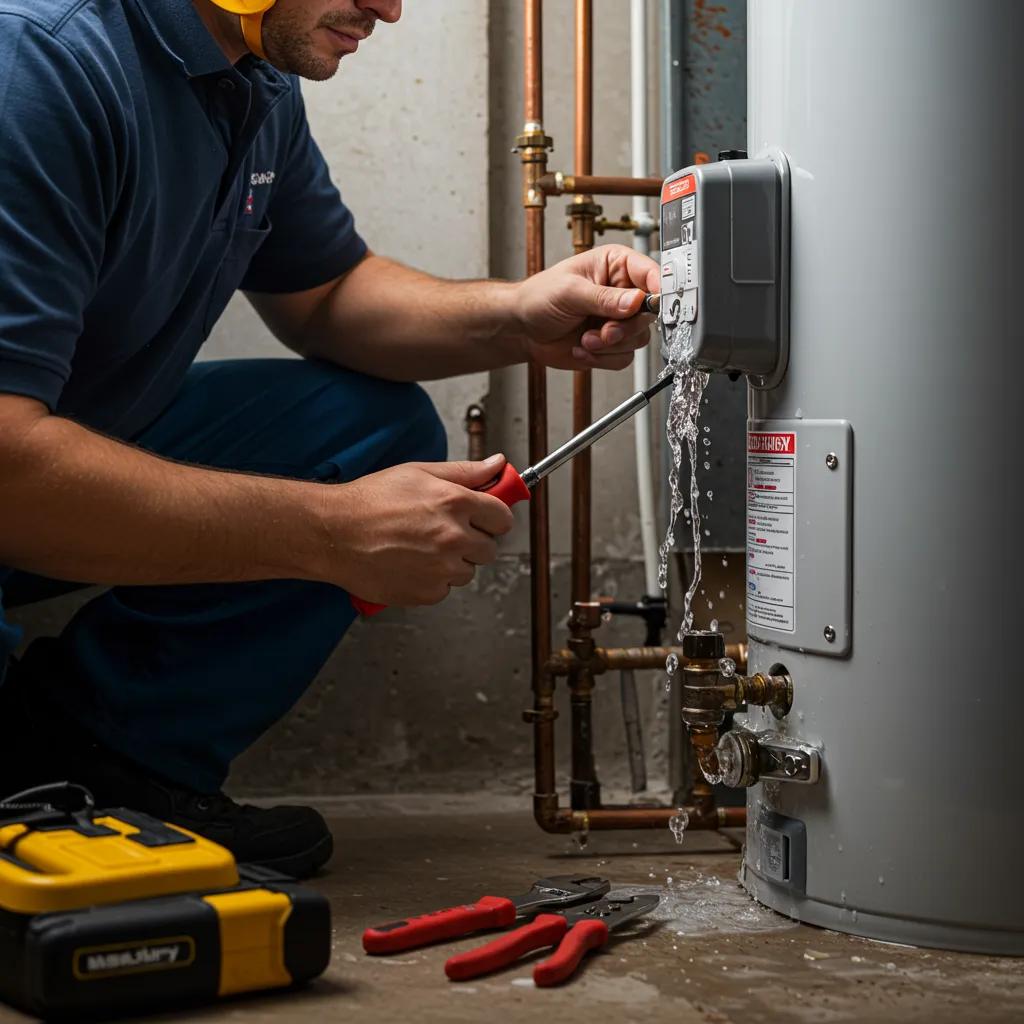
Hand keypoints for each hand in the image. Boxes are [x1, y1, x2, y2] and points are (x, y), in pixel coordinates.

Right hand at [318, 454, 515, 605]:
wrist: (333, 534)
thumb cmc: (370, 501)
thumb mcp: (419, 473)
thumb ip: (465, 472)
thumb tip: (498, 465)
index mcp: (455, 503)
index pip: (502, 518)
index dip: (493, 517)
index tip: (483, 518)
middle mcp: (453, 537)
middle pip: (489, 549)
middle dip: (473, 541)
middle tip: (444, 532)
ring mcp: (441, 568)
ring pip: (467, 571)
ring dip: (452, 563)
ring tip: (420, 547)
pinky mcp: (427, 592)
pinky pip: (444, 589)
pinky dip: (432, 580)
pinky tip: (410, 563)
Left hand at [514, 244, 660, 370]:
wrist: (522, 329)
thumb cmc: (539, 297)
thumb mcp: (571, 292)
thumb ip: (605, 298)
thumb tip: (637, 301)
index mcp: (616, 266)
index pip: (652, 273)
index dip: (658, 290)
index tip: (653, 305)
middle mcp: (623, 292)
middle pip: (649, 314)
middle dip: (625, 328)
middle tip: (603, 331)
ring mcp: (618, 319)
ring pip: (639, 339)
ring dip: (611, 345)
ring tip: (585, 340)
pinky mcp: (612, 343)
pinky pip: (625, 357)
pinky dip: (603, 358)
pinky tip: (582, 348)